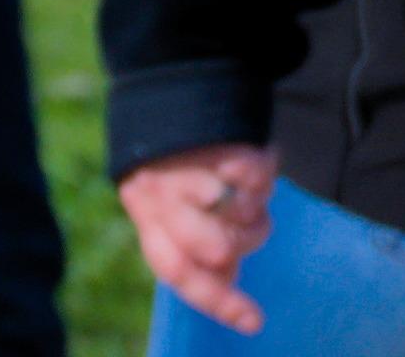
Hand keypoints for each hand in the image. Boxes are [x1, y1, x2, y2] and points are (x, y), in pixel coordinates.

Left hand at [120, 145, 271, 333]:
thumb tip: (226, 275)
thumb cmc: (177, 157)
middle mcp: (161, 190)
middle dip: (236, 248)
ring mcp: (191, 168)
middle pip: (214, 249)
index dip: (216, 300)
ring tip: (239, 189)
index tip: (254, 322)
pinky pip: (259, 183)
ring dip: (252, 212)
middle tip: (240, 226)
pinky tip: (242, 162)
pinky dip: (260, 178)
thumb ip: (192, 242)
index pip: (175, 268)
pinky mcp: (224, 145)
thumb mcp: (169, 199)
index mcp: (145, 209)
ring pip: (244, 220)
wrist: (177, 82)